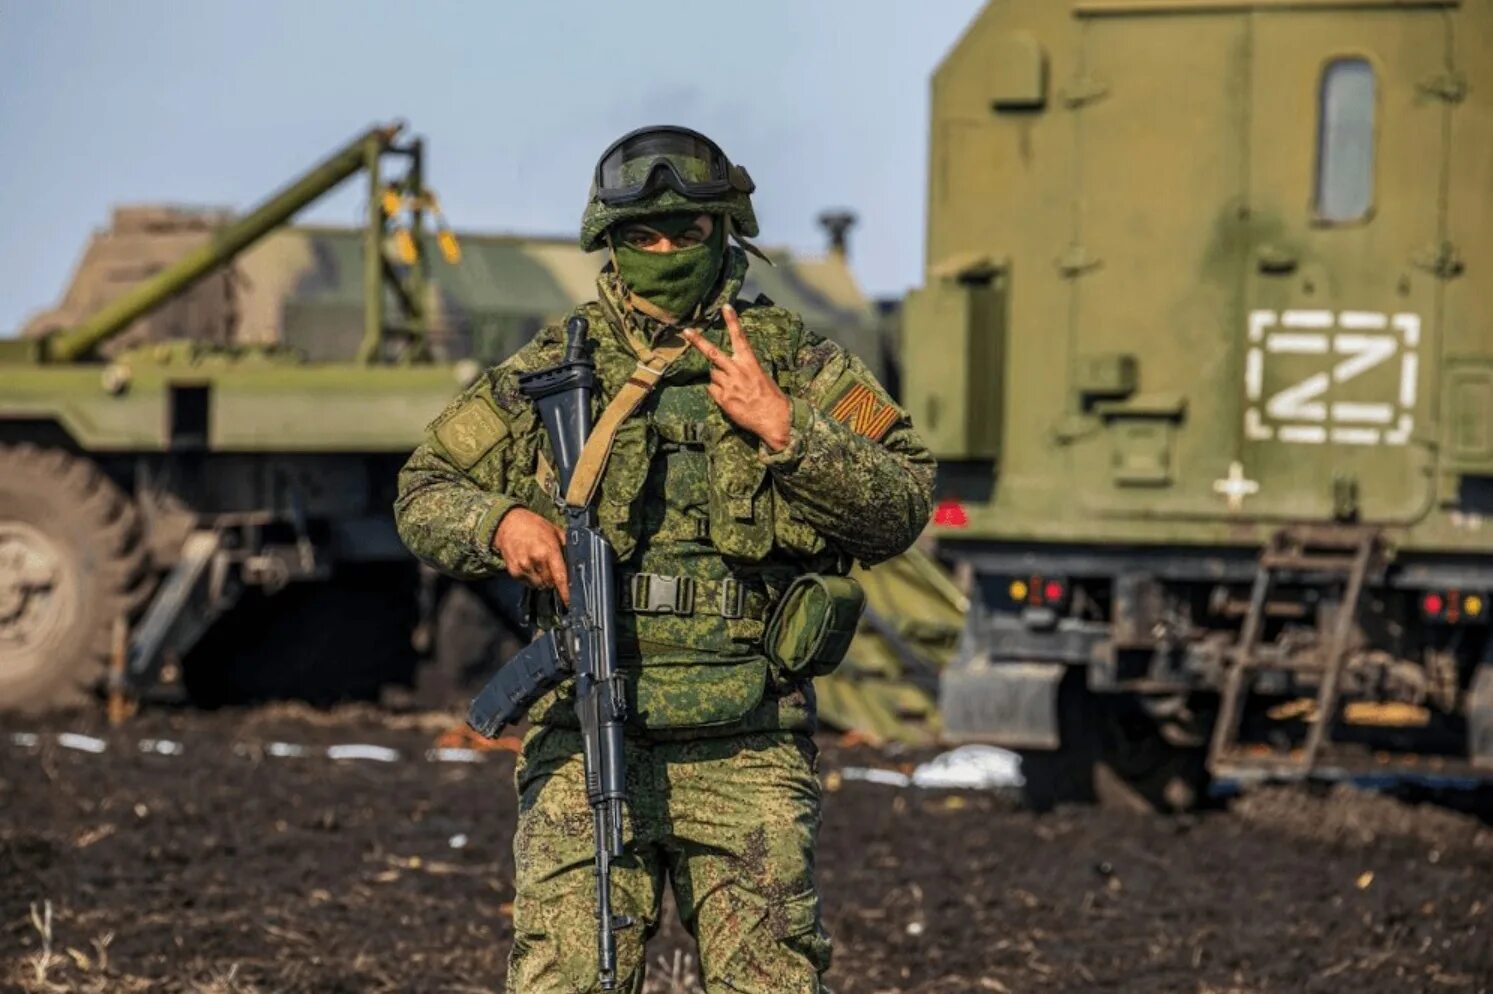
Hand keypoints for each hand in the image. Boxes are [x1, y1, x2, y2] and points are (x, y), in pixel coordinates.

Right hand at [493, 507, 569, 604]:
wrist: (508, 523)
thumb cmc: (533, 526)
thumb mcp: (555, 531)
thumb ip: (566, 547)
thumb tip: (578, 561)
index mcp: (548, 550)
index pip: (560, 576)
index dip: (566, 591)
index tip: (570, 601)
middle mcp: (535, 560)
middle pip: (551, 582)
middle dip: (554, 579)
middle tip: (551, 566)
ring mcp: (523, 567)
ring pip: (540, 584)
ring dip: (543, 579)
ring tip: (539, 564)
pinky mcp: (514, 571)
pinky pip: (528, 583)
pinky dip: (532, 578)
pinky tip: (530, 565)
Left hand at [683, 305, 791, 451]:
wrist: (774, 418)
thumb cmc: (771, 398)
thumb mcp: (761, 376)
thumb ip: (745, 369)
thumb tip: (732, 368)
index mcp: (750, 362)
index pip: (739, 337)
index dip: (732, 321)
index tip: (725, 307)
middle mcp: (737, 370)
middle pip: (712, 352)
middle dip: (698, 341)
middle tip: (686, 331)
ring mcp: (728, 385)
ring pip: (713, 374)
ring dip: (718, 378)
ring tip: (732, 387)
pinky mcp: (723, 399)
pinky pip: (712, 390)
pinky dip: (717, 391)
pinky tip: (729, 397)